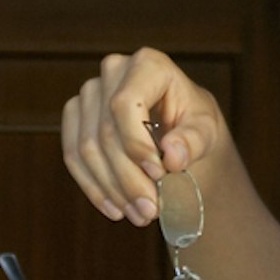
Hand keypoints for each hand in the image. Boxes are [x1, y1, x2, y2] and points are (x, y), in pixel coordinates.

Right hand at [59, 49, 225, 225]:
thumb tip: (172, 156)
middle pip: (106, 133)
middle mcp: (113, 71)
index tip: (158, 176)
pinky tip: (115, 208)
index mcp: (148, 64)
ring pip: (87, 149)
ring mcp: (88, 93)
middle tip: (150, 211)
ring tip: (139, 215)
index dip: (136, 144)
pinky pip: (73, 156)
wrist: (177, 129)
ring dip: (112, 189)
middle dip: (128, 179)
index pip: (126, 104)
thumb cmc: (193, 124)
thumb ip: (193, 141)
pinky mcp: (74, 116)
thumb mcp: (206, 130)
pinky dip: (94, 187)